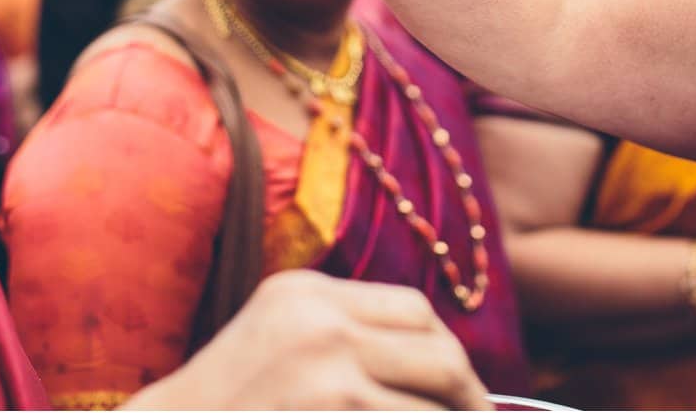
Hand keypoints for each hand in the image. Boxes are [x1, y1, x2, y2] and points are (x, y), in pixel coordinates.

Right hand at [129, 270, 488, 410]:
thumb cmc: (225, 409)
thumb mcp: (280, 343)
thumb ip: (345, 337)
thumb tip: (441, 366)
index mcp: (307, 293)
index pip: (414, 308)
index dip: (448, 351)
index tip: (462, 389)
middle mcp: (321, 321)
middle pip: (440, 351)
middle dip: (469, 397)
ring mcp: (327, 372)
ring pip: (433, 405)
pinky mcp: (334, 412)